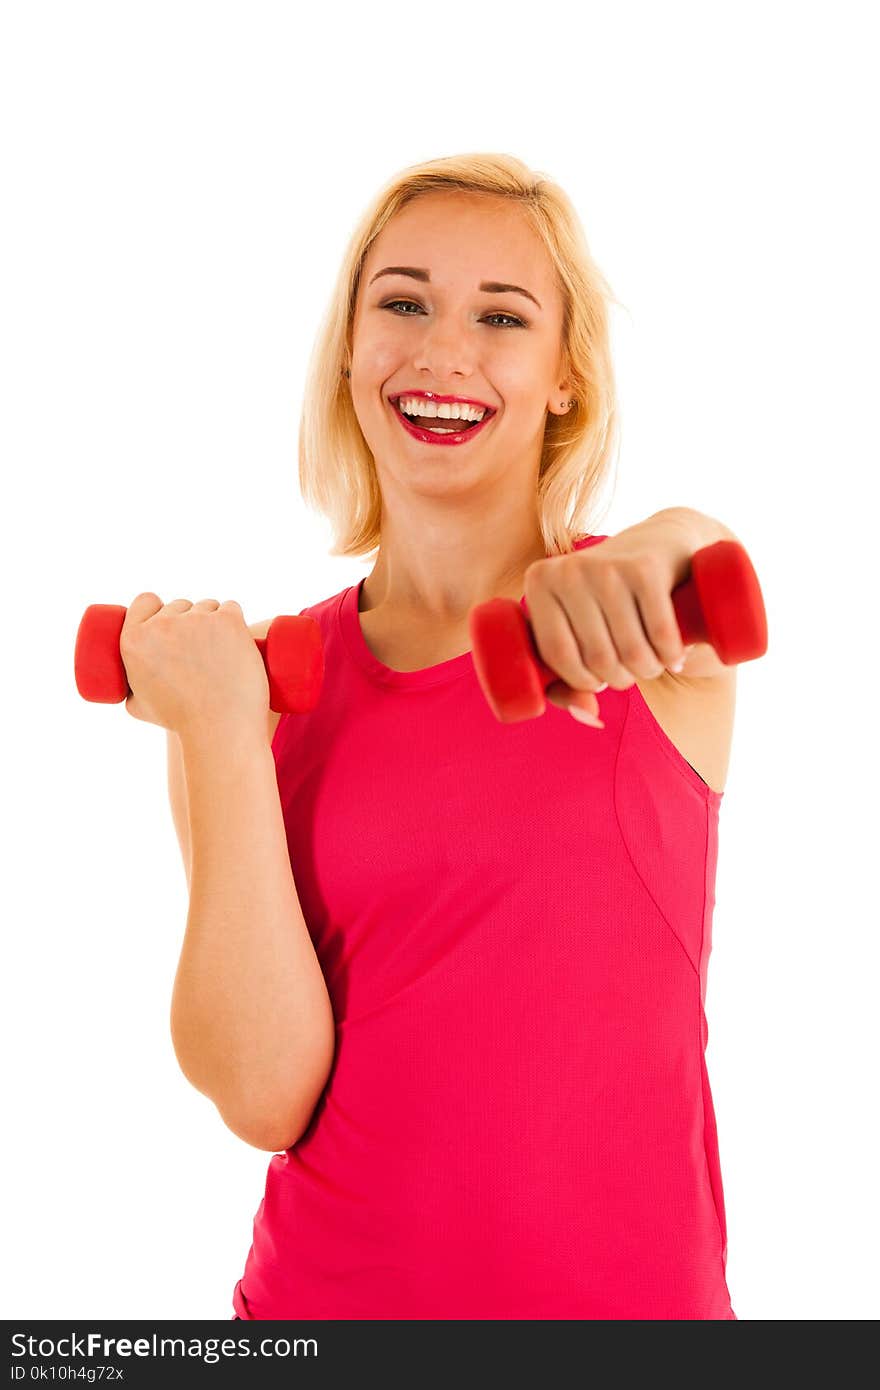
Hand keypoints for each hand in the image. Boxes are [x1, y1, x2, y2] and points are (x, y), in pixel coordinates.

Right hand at [119, 593, 269, 738]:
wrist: (220, 728)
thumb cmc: (182, 722)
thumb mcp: (139, 707)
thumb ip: (131, 689)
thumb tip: (132, 683)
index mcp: (134, 640)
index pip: (145, 601)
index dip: (157, 607)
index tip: (167, 619)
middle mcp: (162, 625)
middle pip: (179, 606)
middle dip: (189, 621)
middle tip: (200, 649)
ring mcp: (196, 620)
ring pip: (207, 606)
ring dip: (213, 621)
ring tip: (219, 651)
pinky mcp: (227, 620)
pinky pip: (231, 607)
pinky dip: (234, 618)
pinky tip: (235, 634)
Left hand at [522, 515, 695, 720]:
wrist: (660, 543)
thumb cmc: (609, 600)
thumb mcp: (579, 632)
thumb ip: (565, 683)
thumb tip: (589, 714)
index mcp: (539, 582)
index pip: (557, 656)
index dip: (581, 681)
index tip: (598, 680)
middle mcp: (568, 570)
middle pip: (597, 658)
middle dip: (621, 678)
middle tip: (632, 669)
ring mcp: (607, 567)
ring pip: (631, 650)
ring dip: (649, 670)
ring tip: (653, 664)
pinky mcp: (646, 568)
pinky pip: (660, 634)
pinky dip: (672, 655)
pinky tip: (674, 657)